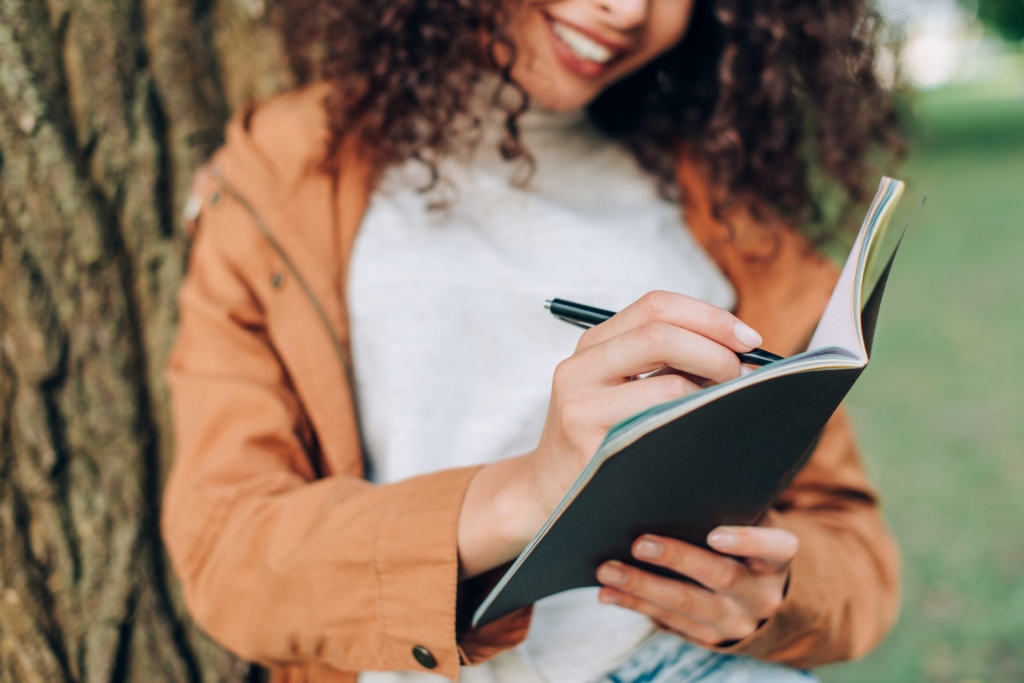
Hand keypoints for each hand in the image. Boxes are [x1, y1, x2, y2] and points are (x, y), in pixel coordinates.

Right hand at [527, 291, 762, 519]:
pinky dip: (697, 423)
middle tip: (746, 375)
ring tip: (729, 408)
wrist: (547, 492)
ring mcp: (581, 407)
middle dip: (717, 349)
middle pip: (660, 333)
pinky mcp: (591, 446)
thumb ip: (664, 360)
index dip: (709, 316)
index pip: (656, 306)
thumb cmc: (602, 438)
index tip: (749, 339)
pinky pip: (663, 426)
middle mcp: (579, 368)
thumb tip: (740, 348)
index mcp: (592, 345)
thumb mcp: (617, 387)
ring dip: (714, 392)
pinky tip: (707, 433)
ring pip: (669, 383)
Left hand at [595, 526, 797, 645]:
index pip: (775, 548)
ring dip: (643, 586)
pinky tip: (608, 593)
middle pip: (720, 577)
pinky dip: (635, 604)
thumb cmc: (741, 545)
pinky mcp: (709, 636)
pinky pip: (668, 620)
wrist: (758, 600)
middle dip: (677, 559)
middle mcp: (760, 594)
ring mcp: (735, 620)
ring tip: (608, 570)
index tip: (715, 534)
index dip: (748, 541)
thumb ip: (726, 510)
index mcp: (776, 560)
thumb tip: (671, 482)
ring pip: (687, 604)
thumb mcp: (748, 527)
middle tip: (639, 544)